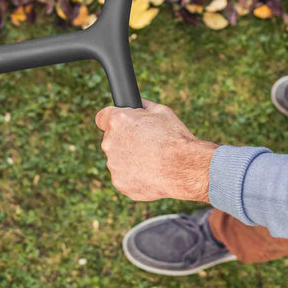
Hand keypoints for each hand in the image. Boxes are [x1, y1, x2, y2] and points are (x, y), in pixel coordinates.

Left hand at [94, 98, 217, 202]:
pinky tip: (152, 174)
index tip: (119, 126)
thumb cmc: (175, 138)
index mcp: (117, 121)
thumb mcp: (161, 111)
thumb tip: (136, 104)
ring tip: (153, 161)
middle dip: (125, 142)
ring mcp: (113, 164)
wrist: (185, 168)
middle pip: (111, 140)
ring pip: (118, 160)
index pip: (101, 117)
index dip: (111, 121)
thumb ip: (142, 107)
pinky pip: (124, 177)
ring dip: (130, 160)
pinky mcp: (119, 182)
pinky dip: (135, 177)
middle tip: (146, 146)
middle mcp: (109, 142)